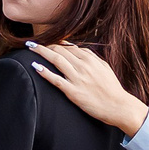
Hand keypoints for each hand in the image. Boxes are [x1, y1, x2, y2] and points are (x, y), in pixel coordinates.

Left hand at [26, 41, 147, 136]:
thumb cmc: (111, 88)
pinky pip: (56, 79)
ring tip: (30, 48)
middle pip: (59, 50)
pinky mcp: (73, 92)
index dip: (55, 43)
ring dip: (41, 52)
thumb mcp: (104, 67)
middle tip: (33, 44)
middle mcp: (83, 66)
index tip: (46, 42)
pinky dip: (44, 72)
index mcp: (90, 59)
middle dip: (45, 45)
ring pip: (56, 60)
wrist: (118, 106)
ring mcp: (77, 78)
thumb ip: (91, 56)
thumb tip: (77, 48)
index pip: (68, 46)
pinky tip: (35, 66)